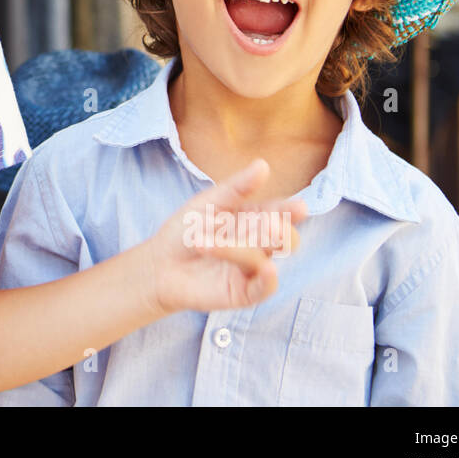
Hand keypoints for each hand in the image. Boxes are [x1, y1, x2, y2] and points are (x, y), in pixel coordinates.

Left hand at [145, 159, 306, 317]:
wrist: (160, 265)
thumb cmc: (186, 230)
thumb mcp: (208, 203)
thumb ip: (237, 187)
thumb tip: (263, 165)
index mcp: (255, 218)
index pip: (279, 212)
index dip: (290, 210)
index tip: (298, 207)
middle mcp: (260, 244)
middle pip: (284, 238)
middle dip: (279, 231)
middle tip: (267, 224)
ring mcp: (254, 269)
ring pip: (264, 257)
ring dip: (236, 248)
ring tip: (202, 242)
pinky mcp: (245, 292)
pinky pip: (265, 288)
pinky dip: (269, 279)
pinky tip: (269, 268)